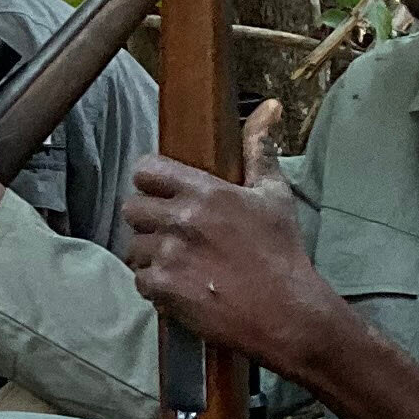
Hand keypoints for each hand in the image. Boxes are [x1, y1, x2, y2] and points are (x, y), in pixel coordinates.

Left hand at [120, 101, 327, 366]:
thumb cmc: (282, 253)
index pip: (146, 169)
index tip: (163, 194)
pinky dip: (154, 287)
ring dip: (150, 256)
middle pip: (132, 208)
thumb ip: (260, 149)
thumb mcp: (274, 195)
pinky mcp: (164, 287)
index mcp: (206, 191)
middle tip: (172, 234)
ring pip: (133, 247)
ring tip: (180, 264)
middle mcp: (182, 219)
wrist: (286, 312)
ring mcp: (169, 254)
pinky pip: (139, 281)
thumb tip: (269, 107)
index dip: (151, 182)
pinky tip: (180, 287)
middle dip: (148, 221)